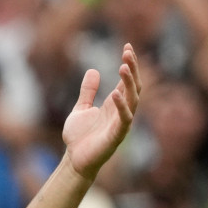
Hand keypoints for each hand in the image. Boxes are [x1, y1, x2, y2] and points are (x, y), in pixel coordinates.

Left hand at [62, 45, 141, 180]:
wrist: (74, 159)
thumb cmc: (79, 137)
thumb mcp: (80, 108)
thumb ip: (88, 91)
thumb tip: (92, 70)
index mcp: (114, 104)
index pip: (127, 81)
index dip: (129, 64)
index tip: (127, 47)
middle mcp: (121, 111)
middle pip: (133, 86)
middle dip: (132, 69)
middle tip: (127, 52)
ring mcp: (121, 123)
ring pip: (132, 100)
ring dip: (129, 84)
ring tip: (123, 67)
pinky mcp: (116, 136)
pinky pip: (124, 119)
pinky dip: (121, 107)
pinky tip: (115, 94)